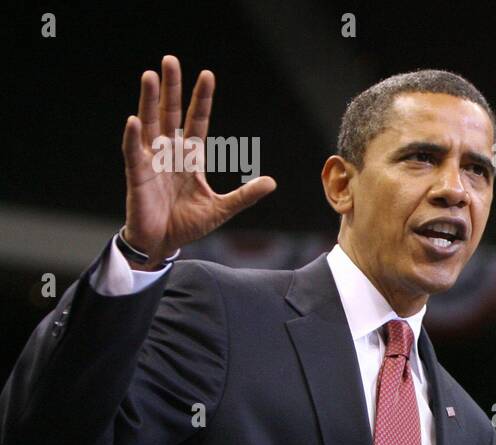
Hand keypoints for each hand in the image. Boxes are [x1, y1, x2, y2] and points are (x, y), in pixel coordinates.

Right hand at [121, 55, 275, 268]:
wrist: (163, 244)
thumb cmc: (187, 224)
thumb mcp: (222, 208)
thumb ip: (244, 195)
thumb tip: (271, 182)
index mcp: (190, 156)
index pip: (197, 120)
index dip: (201, 99)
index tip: (207, 75)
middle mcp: (169, 152)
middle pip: (170, 113)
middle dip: (171, 87)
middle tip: (170, 59)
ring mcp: (151, 161)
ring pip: (149, 123)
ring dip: (149, 100)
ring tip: (150, 75)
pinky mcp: (136, 175)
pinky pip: (133, 152)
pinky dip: (132, 136)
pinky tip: (134, 119)